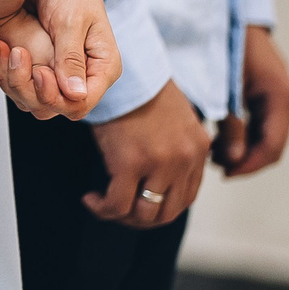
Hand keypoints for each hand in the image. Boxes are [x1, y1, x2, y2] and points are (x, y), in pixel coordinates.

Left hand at [0, 0, 116, 119]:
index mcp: (101, 67)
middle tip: (16, 55)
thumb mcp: (70, 20)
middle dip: (27, 87)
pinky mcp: (36, 59)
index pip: (79, 104)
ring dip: (9, 77)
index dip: (55, 96)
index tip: (39, 71)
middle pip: (52, 105)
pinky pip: (15, 78)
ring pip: (29, 96)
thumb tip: (74, 95)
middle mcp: (80, 74)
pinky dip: (0, 69)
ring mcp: (57, 68)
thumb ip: (70, 58)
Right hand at [85, 79, 209, 227]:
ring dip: (121, 217)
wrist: (121, 69)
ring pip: (143, 214)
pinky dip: (103, 208)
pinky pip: (117, 204)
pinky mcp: (129, 163)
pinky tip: (91, 198)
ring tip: (102, 204)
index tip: (136, 202)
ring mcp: (159, 164)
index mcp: (197, 151)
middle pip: (166, 212)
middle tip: (118, 211)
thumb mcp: (172, 119)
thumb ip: (177, 149)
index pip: (185, 199)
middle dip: (140, 219)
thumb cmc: (139, 90)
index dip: (159, 208)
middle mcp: (184, 160)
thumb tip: (163, 178)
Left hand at [213, 26, 288, 175]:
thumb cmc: (223, 43)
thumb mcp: (222, 85)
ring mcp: (278, 93)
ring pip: (265, 134)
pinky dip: (242, 132)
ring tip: (212, 154)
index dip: (249, 166)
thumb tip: (233, 160)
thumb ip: (228, 122)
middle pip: (270, 144)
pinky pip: (260, 120)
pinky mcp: (267, 89)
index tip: (224, 174)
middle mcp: (285, 97)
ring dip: (242, 148)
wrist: (229, 10)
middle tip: (214, 166)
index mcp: (279, 97)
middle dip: (244, 160)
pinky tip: (217, 135)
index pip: (272, 147)